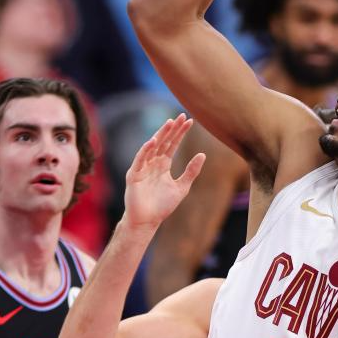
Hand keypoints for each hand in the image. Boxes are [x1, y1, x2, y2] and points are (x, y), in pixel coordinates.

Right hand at [123, 114, 205, 231]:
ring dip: (160, 135)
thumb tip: (203, 154)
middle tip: (181, 116)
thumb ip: (191, 171)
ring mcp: (142, 167)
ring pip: (152, 147)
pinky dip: (145, 150)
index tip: (189, 121)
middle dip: (172, 129)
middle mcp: (153, 163)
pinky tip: (153, 141)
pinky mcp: (134, 175)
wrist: (148, 221)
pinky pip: (139, 160)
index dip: (180, 133)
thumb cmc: (162, 206)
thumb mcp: (182, 187)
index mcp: (163, 164)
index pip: (172, 144)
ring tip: (169, 123)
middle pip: (164, 142)